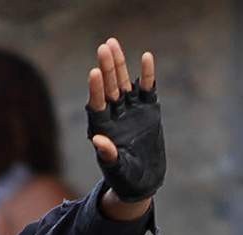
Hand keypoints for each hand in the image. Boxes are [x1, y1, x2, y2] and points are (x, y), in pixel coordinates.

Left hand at [86, 37, 164, 205]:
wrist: (143, 181)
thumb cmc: (126, 179)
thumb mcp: (118, 170)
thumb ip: (109, 156)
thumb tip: (98, 140)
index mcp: (103, 128)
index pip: (97, 105)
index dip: (96, 90)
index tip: (94, 72)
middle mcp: (115, 115)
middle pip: (109, 87)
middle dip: (107, 68)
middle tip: (104, 47)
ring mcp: (131, 111)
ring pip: (124, 83)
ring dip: (119, 65)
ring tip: (113, 44)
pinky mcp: (147, 110)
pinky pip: (147, 89)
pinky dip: (147, 75)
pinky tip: (146, 57)